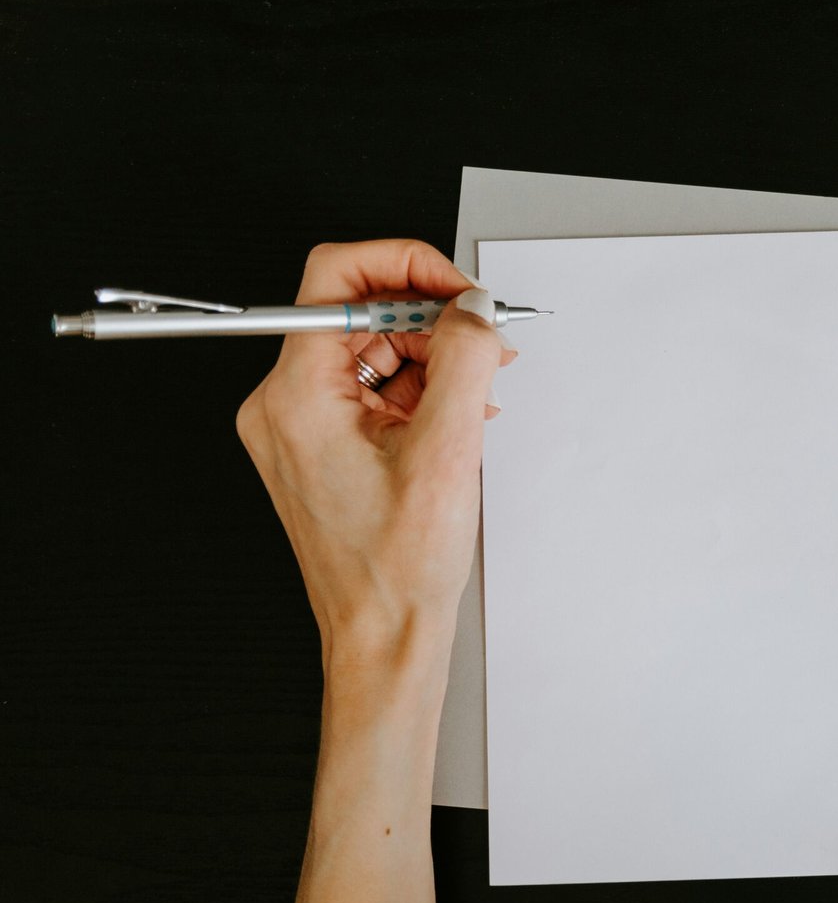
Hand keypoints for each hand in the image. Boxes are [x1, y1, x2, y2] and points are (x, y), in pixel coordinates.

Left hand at [237, 239, 514, 714]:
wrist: (383, 636)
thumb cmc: (395, 571)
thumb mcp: (445, 452)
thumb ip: (462, 361)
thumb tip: (473, 309)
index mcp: (296, 396)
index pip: (337, 278)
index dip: (405, 266)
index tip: (457, 289)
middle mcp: (286, 403)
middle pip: (360, 313)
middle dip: (432, 321)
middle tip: (487, 342)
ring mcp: (303, 425)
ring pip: (373, 349)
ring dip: (434, 359)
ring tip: (480, 389)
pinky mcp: (324, 444)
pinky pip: (374, 388)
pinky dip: (422, 391)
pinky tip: (459, 415)